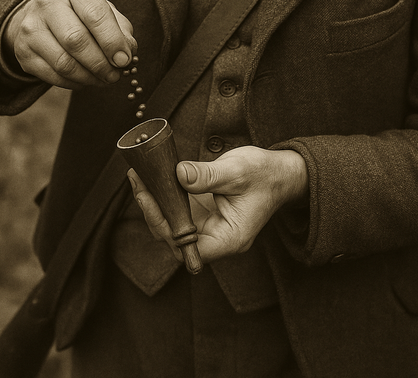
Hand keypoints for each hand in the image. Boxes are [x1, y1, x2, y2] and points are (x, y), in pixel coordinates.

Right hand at [3, 0, 135, 88]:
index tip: (124, 60)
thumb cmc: (82, 14)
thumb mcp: (104, 11)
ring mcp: (31, 28)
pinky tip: (86, 79)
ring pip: (64, 62)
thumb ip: (121, 30)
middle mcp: (48, 4)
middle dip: (101, 63)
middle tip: (115, 75)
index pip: (95, 14)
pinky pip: (53, 75)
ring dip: (89, 77)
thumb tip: (127, 55)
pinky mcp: (24, 52)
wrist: (43, 16)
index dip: (112, 41)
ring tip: (104, 79)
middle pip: (76, 40)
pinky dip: (74, 83)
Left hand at [129, 145, 307, 262]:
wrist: (280, 173)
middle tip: (138, 182)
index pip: (188, 245)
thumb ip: (207, 176)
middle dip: (153, 211)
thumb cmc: (265, 175)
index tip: (149, 199)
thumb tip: (178, 174)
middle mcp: (216, 239)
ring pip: (173, 225)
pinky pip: (179, 211)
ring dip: (155, 203)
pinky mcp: (203, 214)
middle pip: (175, 237)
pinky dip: (165, 196)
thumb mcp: (237, 171)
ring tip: (140, 177)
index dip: (165, 226)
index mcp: (229, 239)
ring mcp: (208, 228)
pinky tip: (153, 178)